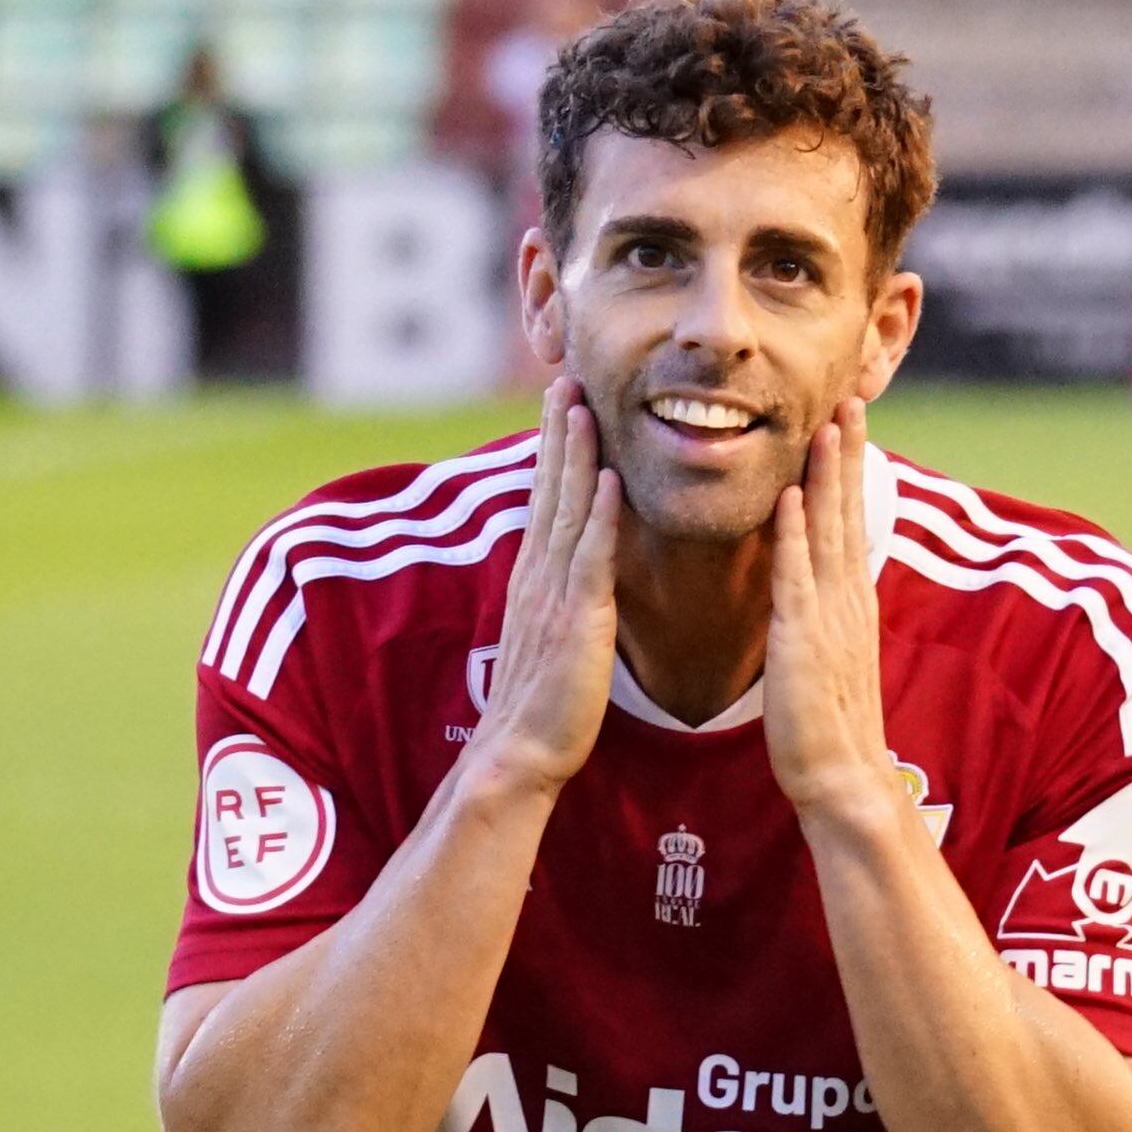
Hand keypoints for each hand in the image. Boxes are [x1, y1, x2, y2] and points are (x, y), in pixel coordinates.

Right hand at [464, 382, 621, 800]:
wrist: (521, 754)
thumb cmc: (542, 704)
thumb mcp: (550, 636)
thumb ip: (560, 599)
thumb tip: (572, 575)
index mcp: (536, 578)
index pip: (546, 499)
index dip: (553, 449)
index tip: (561, 402)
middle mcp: (539, 575)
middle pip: (551, 490)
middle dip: (558, 433)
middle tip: (565, 377)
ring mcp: (555, 594)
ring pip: (569, 511)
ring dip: (576, 456)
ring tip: (583, 405)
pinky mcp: (577, 620)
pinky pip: (591, 559)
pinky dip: (602, 516)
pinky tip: (610, 479)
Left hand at [765, 398, 899, 826]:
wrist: (840, 778)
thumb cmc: (826, 724)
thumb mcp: (825, 654)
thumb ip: (821, 613)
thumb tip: (815, 583)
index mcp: (847, 600)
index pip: (850, 520)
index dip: (849, 469)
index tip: (847, 420)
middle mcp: (845, 598)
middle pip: (849, 511)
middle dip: (848, 452)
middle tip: (850, 397)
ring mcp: (829, 616)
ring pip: (831, 530)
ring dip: (830, 475)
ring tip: (830, 422)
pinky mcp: (804, 640)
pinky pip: (799, 577)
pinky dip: (798, 535)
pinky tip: (795, 496)